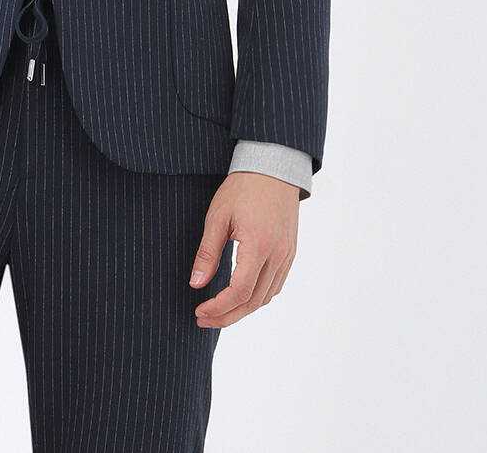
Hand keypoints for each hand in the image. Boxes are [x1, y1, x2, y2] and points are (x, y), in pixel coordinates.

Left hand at [188, 170, 299, 327]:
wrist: (273, 167)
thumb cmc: (243, 188)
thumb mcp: (217, 216)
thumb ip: (208, 252)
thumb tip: (196, 284)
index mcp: (258, 246)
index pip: (239, 292)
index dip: (218, 307)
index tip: (199, 311)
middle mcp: (277, 255)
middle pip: (254, 302)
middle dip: (227, 316)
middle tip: (203, 319)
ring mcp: (287, 255)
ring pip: (266, 297)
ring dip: (242, 310)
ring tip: (219, 311)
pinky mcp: (290, 252)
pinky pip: (276, 285)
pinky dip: (258, 297)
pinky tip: (241, 296)